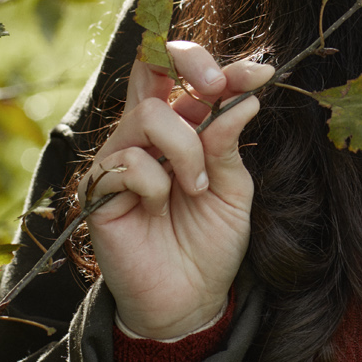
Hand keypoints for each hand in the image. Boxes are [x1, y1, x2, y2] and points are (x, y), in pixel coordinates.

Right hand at [85, 38, 272, 341]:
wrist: (189, 299)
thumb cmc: (211, 242)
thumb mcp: (234, 189)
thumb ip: (229, 144)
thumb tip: (244, 98)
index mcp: (182, 125)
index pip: (189, 74)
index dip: (225, 65)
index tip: (262, 74)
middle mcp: (147, 132)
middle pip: (151, 62)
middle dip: (190, 62)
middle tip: (217, 89)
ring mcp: (121, 155)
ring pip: (150, 114)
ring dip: (186, 150)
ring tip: (196, 188)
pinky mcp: (99, 187)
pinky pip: (130, 163)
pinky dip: (156, 184)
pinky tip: (157, 209)